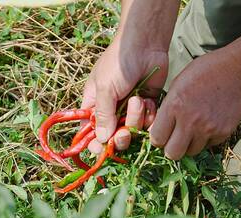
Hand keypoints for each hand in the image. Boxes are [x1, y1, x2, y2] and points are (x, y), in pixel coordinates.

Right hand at [81, 37, 166, 152]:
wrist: (145, 46)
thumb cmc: (118, 63)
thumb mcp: (105, 88)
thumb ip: (103, 115)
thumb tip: (101, 141)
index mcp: (94, 106)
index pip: (90, 133)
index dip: (94, 145)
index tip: (101, 149)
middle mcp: (112, 111)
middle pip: (114, 139)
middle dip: (121, 138)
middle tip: (125, 131)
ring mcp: (130, 111)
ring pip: (134, 132)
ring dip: (137, 119)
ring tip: (138, 100)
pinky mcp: (148, 108)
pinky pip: (149, 124)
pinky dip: (150, 115)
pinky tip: (149, 100)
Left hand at [149, 50, 240, 159]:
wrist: (236, 71)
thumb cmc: (204, 73)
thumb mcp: (177, 84)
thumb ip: (167, 109)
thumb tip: (158, 130)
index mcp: (174, 106)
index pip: (157, 138)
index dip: (158, 138)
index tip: (162, 135)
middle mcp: (190, 121)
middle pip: (173, 154)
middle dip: (171, 148)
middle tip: (175, 139)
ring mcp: (208, 129)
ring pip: (191, 152)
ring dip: (189, 144)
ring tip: (193, 130)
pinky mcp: (223, 133)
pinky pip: (208, 145)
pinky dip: (206, 139)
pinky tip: (208, 124)